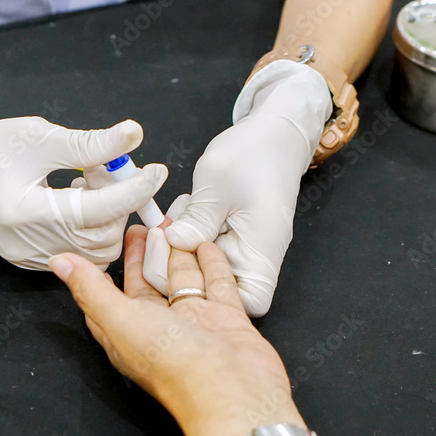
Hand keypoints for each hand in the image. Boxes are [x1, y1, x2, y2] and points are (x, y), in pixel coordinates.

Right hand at [0, 91, 166, 268]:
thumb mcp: (39, 136)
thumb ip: (90, 143)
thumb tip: (134, 137)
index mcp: (27, 213)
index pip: (100, 210)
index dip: (135, 189)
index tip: (158, 170)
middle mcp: (27, 245)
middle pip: (103, 240)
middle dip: (119, 205)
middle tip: (107, 171)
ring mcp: (27, 258)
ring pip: (94, 254)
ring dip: (107, 220)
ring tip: (89, 185)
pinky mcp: (28, 260)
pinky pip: (77, 254)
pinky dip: (90, 230)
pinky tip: (77, 201)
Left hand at [49, 225, 303, 435]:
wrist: (233, 388)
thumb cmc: (175, 365)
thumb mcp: (120, 320)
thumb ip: (91, 290)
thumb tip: (60, 265)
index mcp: (128, 333)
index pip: (110, 297)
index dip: (105, 271)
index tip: (106, 242)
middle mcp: (161, 329)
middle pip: (148, 284)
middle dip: (144, 255)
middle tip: (142, 226)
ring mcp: (195, 323)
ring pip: (183, 280)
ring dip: (177, 253)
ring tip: (172, 225)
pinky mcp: (225, 319)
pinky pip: (216, 284)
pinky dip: (211, 264)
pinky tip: (206, 244)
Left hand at [155, 61, 331, 315]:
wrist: (273, 133)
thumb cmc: (255, 153)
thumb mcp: (219, 182)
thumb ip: (197, 219)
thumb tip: (173, 245)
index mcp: (261, 250)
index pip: (251, 303)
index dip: (217, 295)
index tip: (187, 259)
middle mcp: (253, 257)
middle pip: (217, 289)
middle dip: (181, 265)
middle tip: (163, 230)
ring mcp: (240, 249)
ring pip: (203, 269)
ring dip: (178, 248)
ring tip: (172, 215)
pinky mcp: (227, 238)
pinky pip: (200, 249)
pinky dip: (184, 235)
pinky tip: (178, 212)